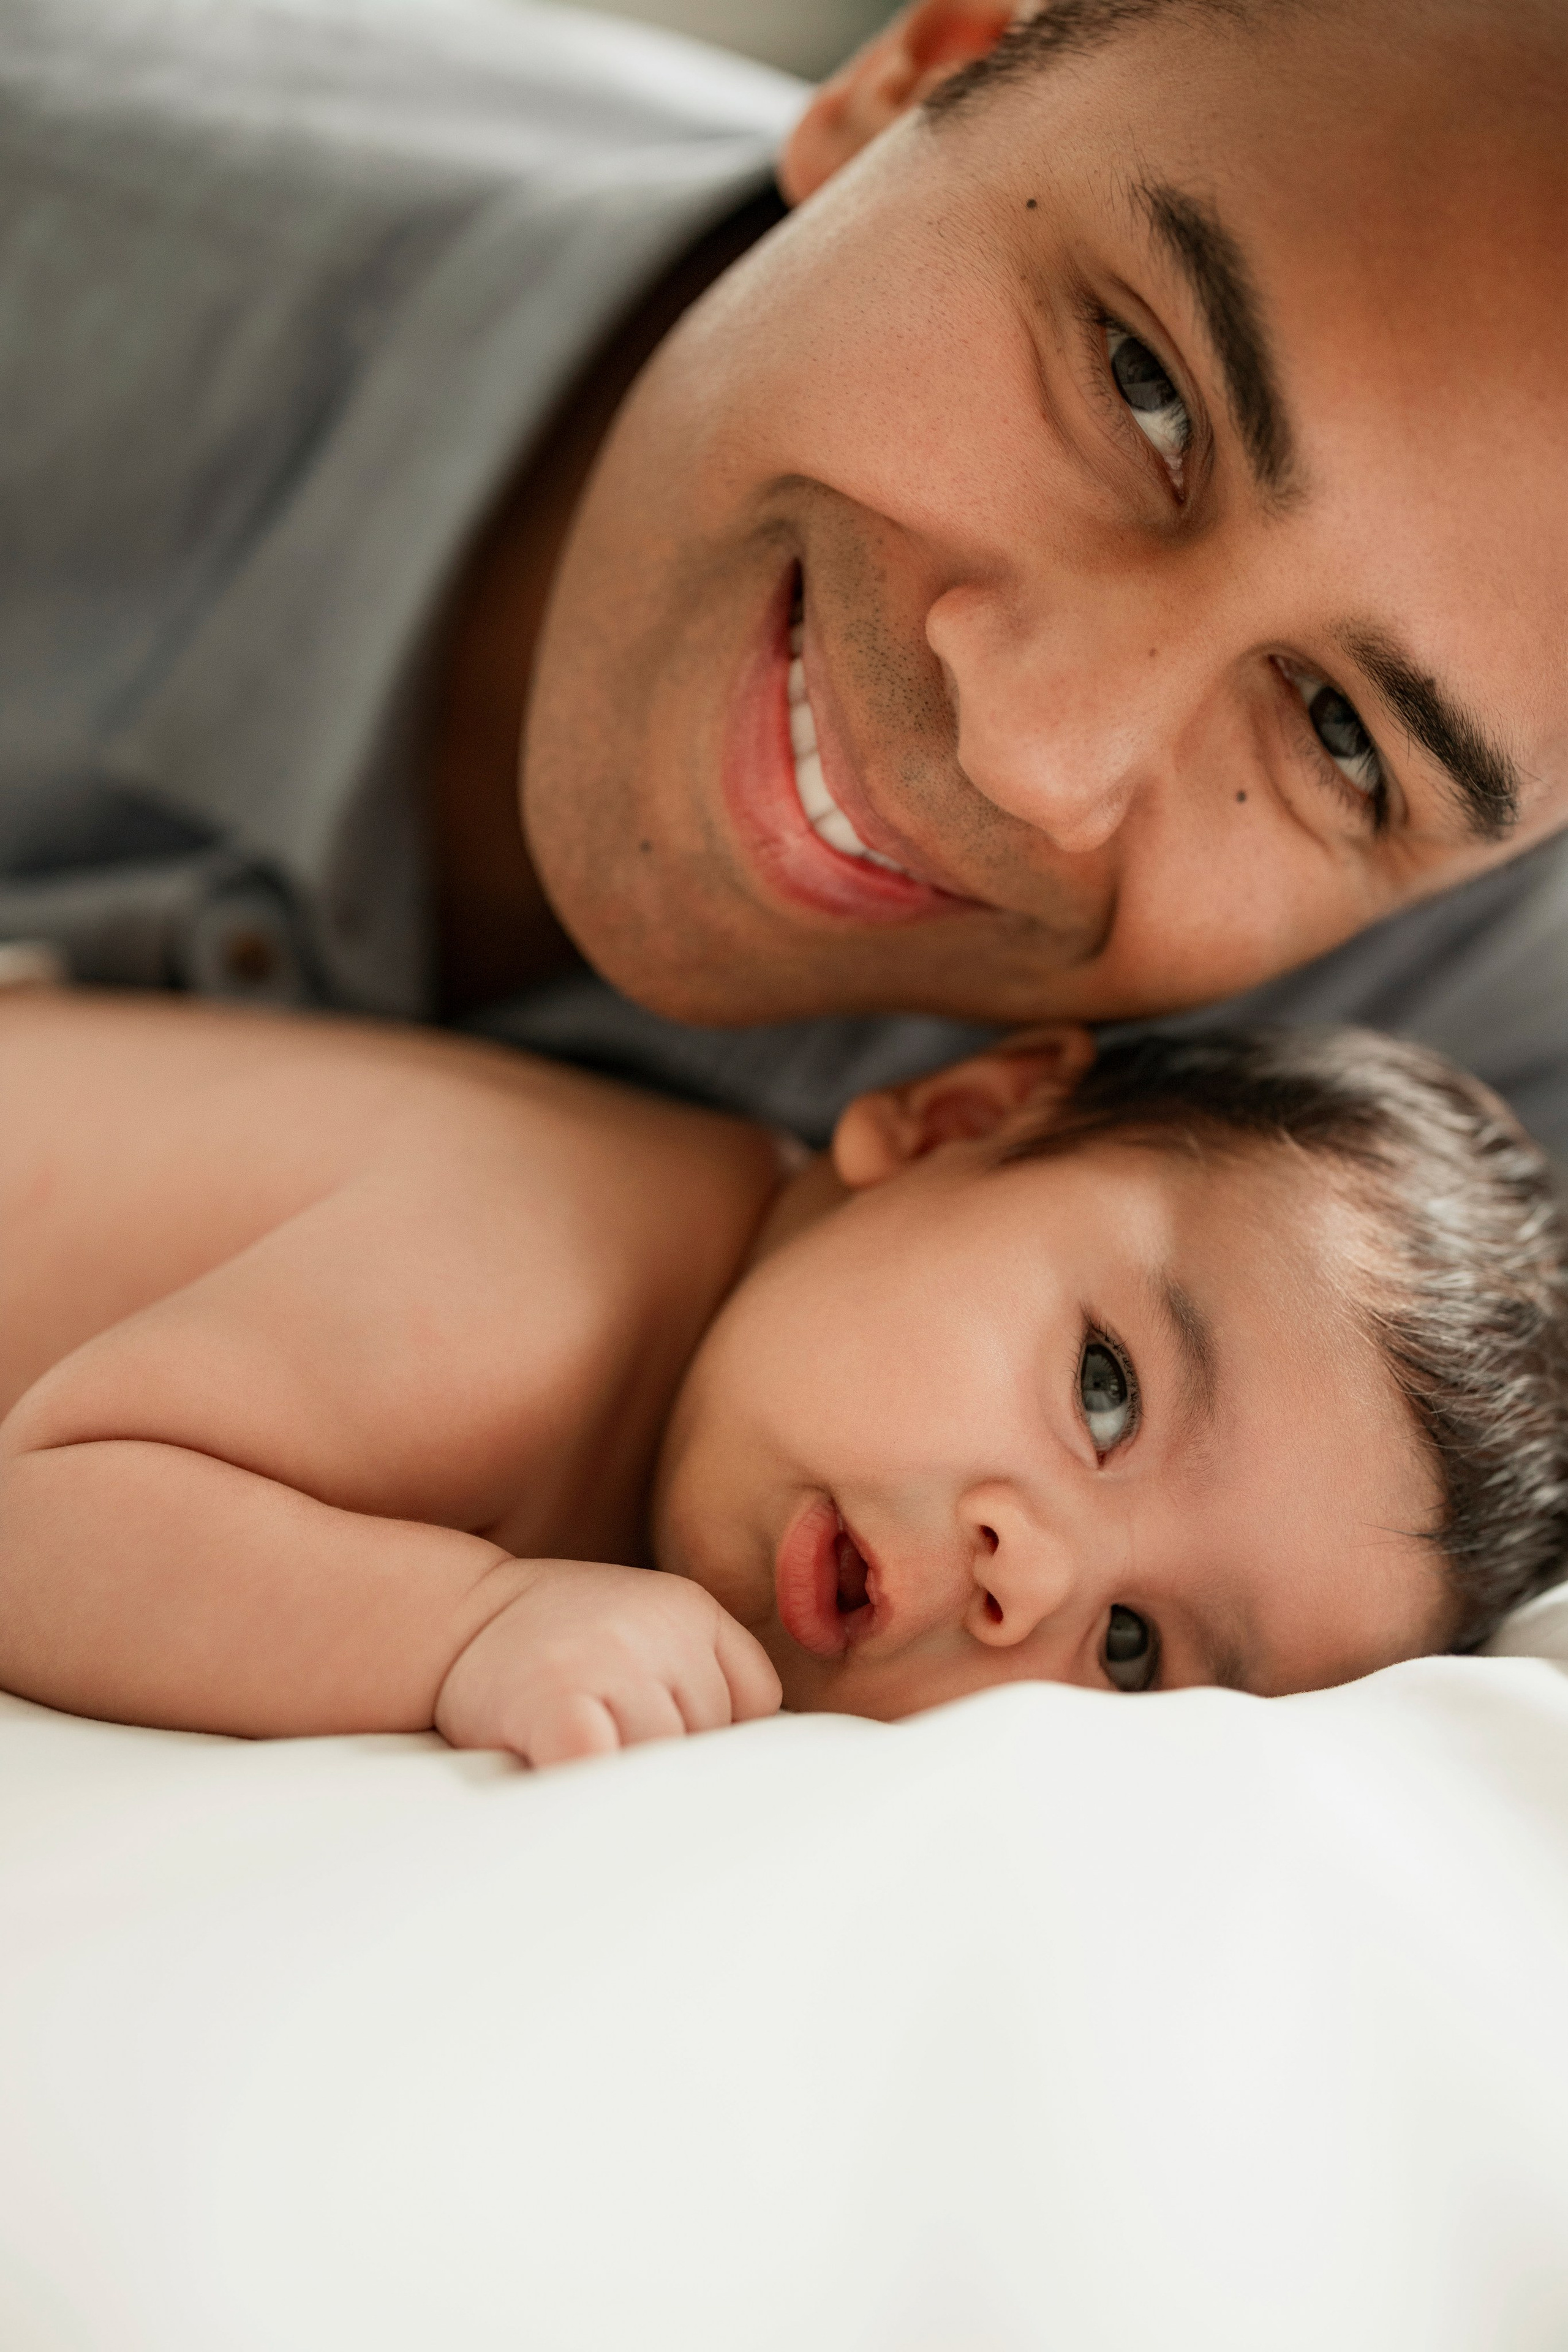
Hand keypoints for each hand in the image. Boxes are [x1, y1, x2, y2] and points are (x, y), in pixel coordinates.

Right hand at [434, 1559, 782, 1766]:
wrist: (450, 1618)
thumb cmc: (553, 1647)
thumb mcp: (643, 1631)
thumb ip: (698, 1679)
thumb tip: (752, 1784)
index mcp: (690, 1609)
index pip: (755, 1701)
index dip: (713, 1735)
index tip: (663, 1740)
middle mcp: (660, 1629)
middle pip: (708, 1740)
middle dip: (665, 1763)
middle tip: (609, 1751)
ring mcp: (610, 1662)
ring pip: (663, 1764)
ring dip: (624, 1783)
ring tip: (579, 1759)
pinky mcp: (558, 1703)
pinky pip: (607, 1772)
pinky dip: (593, 1796)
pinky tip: (568, 1782)